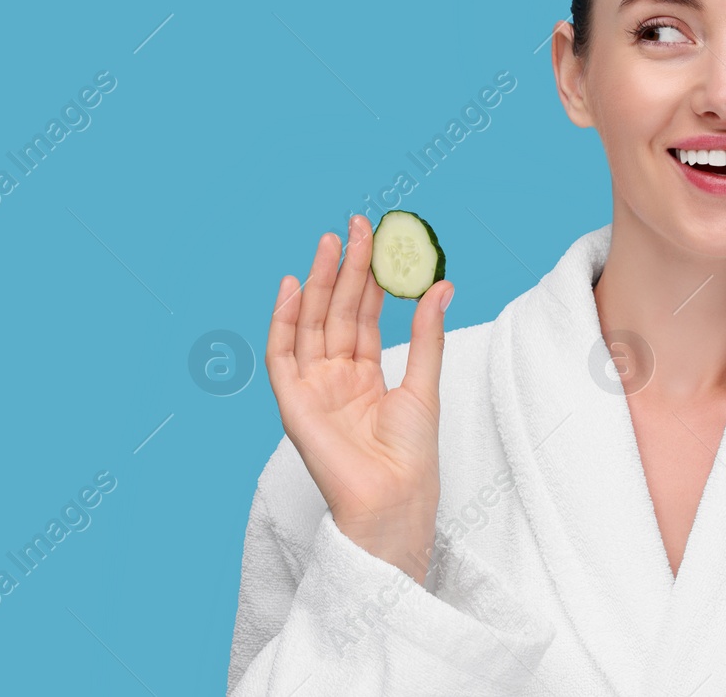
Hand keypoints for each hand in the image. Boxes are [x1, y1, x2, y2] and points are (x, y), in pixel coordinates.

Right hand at [265, 213, 454, 584]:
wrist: (394, 499)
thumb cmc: (411, 457)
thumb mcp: (424, 385)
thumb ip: (426, 334)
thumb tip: (442, 284)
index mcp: (366, 376)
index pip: (365, 316)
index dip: (369, 279)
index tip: (379, 240)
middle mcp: (336, 378)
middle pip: (337, 312)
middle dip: (344, 269)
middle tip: (355, 227)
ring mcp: (313, 388)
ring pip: (312, 323)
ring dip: (319, 282)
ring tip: (330, 242)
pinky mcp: (293, 402)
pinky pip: (282, 354)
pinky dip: (284, 320)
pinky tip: (294, 285)